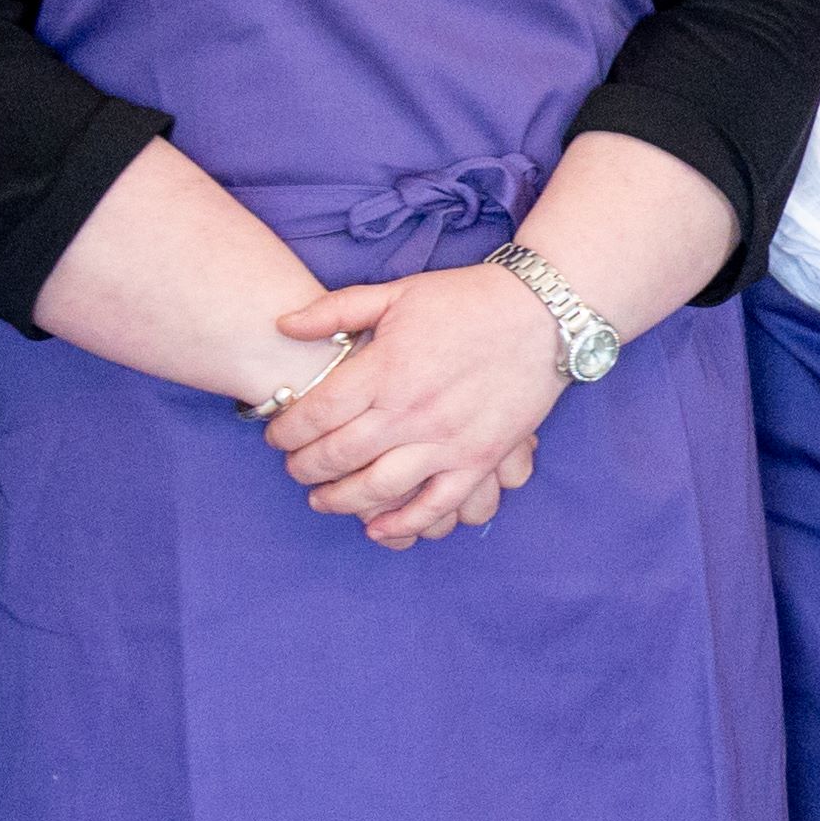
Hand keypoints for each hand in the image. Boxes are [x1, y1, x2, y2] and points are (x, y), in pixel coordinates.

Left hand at [267, 262, 570, 547]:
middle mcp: (409, 411)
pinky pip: (435, 505)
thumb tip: (283, 324)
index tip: (276, 435)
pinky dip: (402, 523)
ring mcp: (446, 441)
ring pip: (377, 488)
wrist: (543, 313)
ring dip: (340, 500)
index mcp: (385, 370)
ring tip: (323, 500)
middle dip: (303, 468)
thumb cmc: (467, 299)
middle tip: (295, 468)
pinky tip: (378, 527)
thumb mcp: (398, 293)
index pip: (314, 414)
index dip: (285, 430)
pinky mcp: (479, 459)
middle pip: (336, 456)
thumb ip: (337, 310)